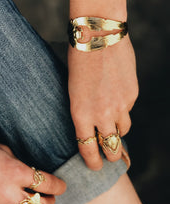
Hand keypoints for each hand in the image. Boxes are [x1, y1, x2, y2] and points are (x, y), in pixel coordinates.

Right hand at [0, 121, 65, 203]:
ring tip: (27, 201)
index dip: (59, 186)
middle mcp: (9, 194)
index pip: (49, 185)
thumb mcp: (2, 150)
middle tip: (50, 197)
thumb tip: (30, 175)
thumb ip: (19, 165)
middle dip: (50, 202)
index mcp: (17, 172)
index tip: (61, 186)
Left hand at [67, 0, 138, 169]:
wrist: (97, 35)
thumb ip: (81, 110)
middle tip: (110, 158)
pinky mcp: (132, 95)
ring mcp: (120, 106)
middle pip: (111, 147)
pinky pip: (128, 109)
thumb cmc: (76, 60)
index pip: (88, 149)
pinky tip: (115, 97)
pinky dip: (122, 109)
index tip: (94, 167)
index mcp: (80, 114)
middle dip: (110, 156)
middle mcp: (102, 115)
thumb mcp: (71, 90)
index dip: (92, 162)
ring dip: (117, 131)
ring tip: (112, 127)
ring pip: (123, 130)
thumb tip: (89, 123)